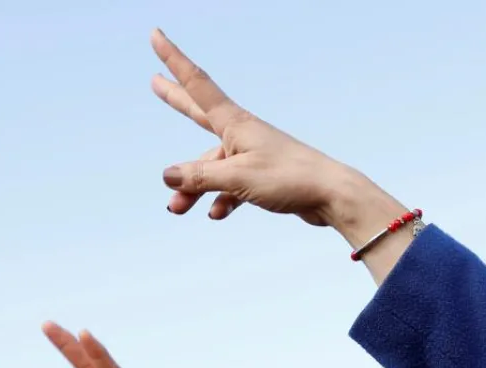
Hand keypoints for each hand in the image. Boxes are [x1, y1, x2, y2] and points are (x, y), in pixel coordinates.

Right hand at [149, 29, 414, 279]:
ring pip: (213, 167)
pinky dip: (222, 199)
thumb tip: (168, 175)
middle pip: (199, 113)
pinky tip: (216, 214)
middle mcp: (242, 134)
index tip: (156, 35)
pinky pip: (233, 186)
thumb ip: (200, 177)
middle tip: (154, 82)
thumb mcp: (237, 178)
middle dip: (175, 100)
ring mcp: (253, 154)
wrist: (331, 196)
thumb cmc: (289, 179)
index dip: (173, 60)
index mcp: (235, 123)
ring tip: (176, 208)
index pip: (196, 85)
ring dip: (194, 187)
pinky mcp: (264, 177)